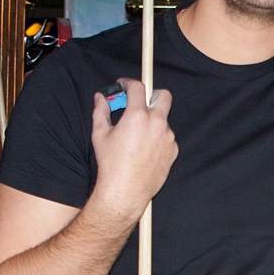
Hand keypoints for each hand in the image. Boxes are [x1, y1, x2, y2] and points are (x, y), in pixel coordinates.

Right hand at [89, 79, 177, 222]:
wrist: (125, 191)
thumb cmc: (110, 164)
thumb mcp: (100, 134)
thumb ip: (101, 111)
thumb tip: (101, 98)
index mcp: (138, 116)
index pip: (138, 87)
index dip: (129, 83)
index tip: (124, 85)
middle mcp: (157, 123)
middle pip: (163, 95)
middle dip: (152, 94)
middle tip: (140, 103)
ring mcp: (168, 137)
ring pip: (164, 119)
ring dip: (152, 121)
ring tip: (137, 136)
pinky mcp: (173, 150)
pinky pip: (167, 137)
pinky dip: (157, 138)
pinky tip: (144, 150)